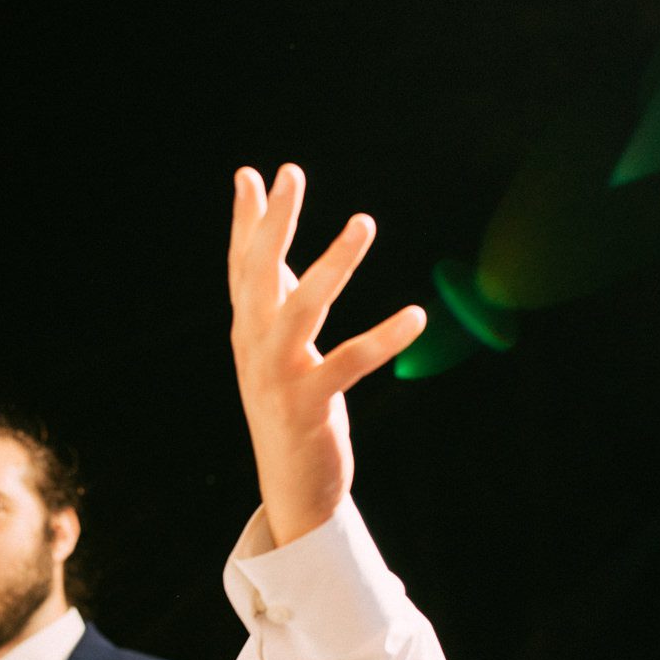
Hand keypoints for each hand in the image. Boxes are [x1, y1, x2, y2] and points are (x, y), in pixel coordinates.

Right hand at [228, 163, 424, 546]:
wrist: (292, 486)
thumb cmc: (291, 406)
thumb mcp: (276, 348)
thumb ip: (274, 295)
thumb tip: (271, 243)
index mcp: (248, 331)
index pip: (243, 266)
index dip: (246, 221)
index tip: (251, 174)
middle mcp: (254, 348)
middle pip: (260, 274)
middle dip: (275, 222)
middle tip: (292, 173)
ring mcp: (278, 377)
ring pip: (302, 308)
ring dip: (334, 263)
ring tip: (363, 222)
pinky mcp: (310, 405)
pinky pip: (351, 362)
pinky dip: (385, 338)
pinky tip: (417, 315)